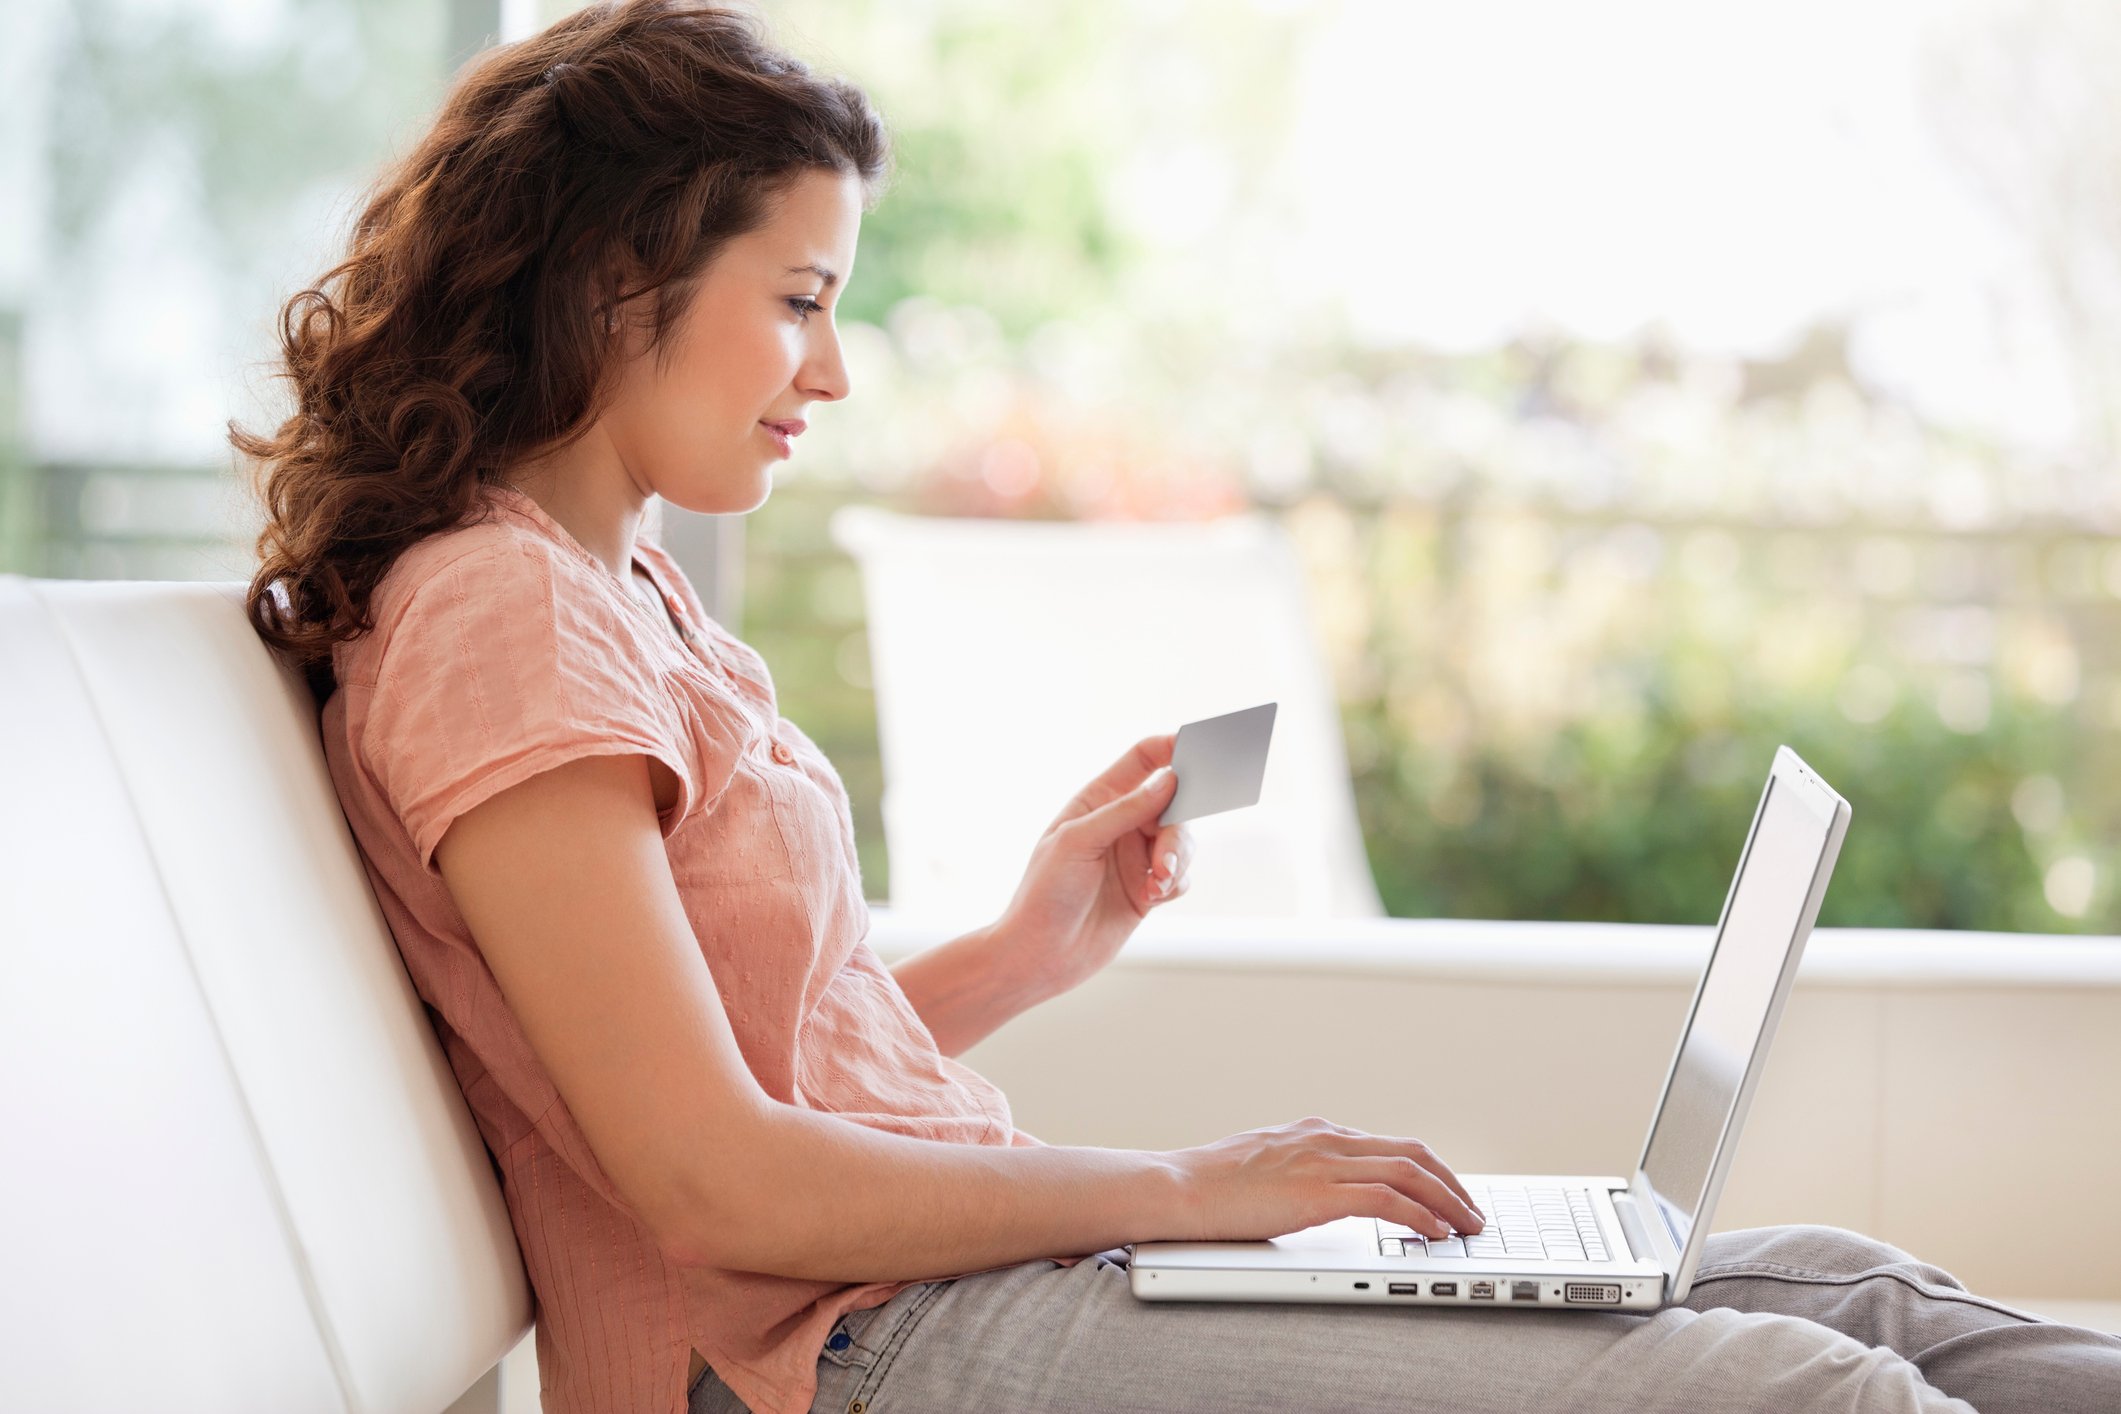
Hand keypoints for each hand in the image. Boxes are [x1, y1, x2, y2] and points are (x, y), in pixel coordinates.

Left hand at [989, 733, 1194, 1001]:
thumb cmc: (1046, 893)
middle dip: (1176, 828)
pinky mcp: (1148, 888)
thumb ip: (1126, 809)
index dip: (1172, 747)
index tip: (1201, 750)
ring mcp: (1136, 856)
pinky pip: (1180, 875)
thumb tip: (1170, 779)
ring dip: (1175, 861)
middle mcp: (1121, 823)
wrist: (1041, 955)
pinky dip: (1173, 884)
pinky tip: (1150, 900)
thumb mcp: (1080, 841)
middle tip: (1165, 855)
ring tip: (1154, 885)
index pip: (1143, 758)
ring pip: (1181, 841)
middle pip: (1174, 803)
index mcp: (1098, 799)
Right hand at [1166, 1116, 1485, 1242]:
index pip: (1389, 1145)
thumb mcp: (1265, 1164)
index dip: (1428, 1171)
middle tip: (1472, 1211)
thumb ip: (1298, 1168)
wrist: (1178, 1187)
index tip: (1447, 1194)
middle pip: (1412, 1152)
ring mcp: (1323, 1162)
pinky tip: (1435, 1233)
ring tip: (1467, 1226)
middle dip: (1451, 1183)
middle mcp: (1326, 1138)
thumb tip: (1315, 1187)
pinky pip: (1386, 1201)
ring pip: (1409, 1172)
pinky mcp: (1318, 1192)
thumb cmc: (1210, 1183)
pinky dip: (1419, 1216)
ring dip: (1447, 1201)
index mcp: (1316, 1131)